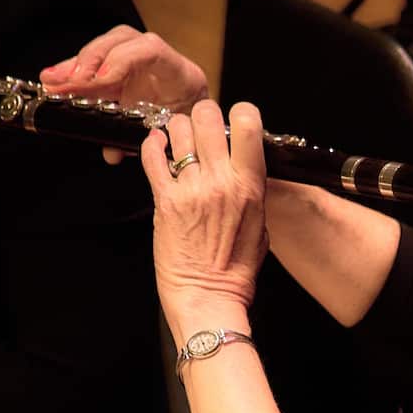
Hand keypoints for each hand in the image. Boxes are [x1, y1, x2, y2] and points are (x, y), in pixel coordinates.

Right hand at [40, 25, 208, 163]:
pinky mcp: (124, 66)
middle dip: (91, 60)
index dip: (122, 60)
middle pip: (123, 40)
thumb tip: (112, 152)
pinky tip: (55, 79)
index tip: (99, 80)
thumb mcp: (170, 140)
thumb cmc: (187, 132)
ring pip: (108, 46)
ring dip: (77, 63)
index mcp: (182, 75)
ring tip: (54, 81)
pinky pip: (98, 61)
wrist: (198, 128)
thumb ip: (142, 142)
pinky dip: (75, 70)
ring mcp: (143, 59)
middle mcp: (162, 60)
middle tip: (67, 82)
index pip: (152, 50)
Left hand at [141, 100, 268, 336]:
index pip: (248, 125)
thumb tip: (244, 168)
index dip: (240, 113)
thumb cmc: (235, 270)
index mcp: (250, 186)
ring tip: (178, 138)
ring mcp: (191, 190)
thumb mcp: (260, 225)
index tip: (234, 119)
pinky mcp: (165, 201)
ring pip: (178, 131)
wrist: (208, 298)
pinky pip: (153, 157)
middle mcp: (221, 182)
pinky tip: (157, 145)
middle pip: (208, 118)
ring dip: (177, 129)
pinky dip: (152, 145)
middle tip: (200, 125)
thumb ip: (252, 191)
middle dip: (202, 115)